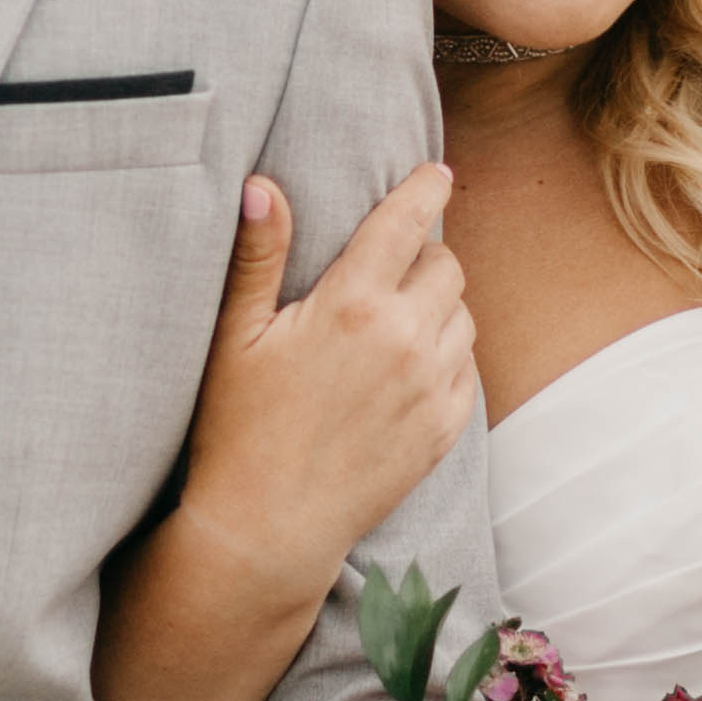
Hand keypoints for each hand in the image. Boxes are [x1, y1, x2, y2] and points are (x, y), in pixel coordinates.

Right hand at [172, 162, 471, 588]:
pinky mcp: (444, 429)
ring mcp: (431, 387)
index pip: (405, 223)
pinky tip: (410, 367)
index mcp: (352, 305)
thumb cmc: (237, 427)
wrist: (269, 527)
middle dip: (424, 255)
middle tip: (391, 267)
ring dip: (439, 306)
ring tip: (397, 319)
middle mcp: (404, 339)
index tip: (437, 172)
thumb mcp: (233, 337)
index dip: (424, 189)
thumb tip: (263, 185)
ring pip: (463, 315)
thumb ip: (256, 256)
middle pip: (445, 265)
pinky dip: (448, 356)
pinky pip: (468, 369)